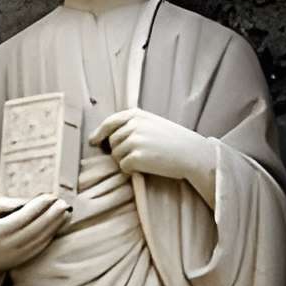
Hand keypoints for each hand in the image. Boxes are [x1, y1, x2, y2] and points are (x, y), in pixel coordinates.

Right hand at [0, 194, 68, 278]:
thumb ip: (4, 204)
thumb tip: (24, 203)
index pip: (24, 217)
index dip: (39, 206)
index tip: (51, 196)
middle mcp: (8, 245)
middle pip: (36, 229)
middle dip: (52, 215)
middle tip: (63, 203)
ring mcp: (16, 255)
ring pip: (40, 239)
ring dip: (55, 226)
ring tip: (66, 213)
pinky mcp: (22, 261)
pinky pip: (40, 247)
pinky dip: (51, 236)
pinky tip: (59, 226)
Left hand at [90, 110, 216, 201]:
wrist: (192, 154)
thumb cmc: (175, 141)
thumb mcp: (154, 123)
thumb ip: (133, 124)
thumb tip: (109, 136)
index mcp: (136, 114)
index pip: (109, 123)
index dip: (99, 133)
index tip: (93, 141)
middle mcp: (132, 125)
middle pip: (112, 142)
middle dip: (120, 150)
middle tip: (140, 155)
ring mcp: (133, 141)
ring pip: (116, 156)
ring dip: (127, 161)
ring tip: (147, 160)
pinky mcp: (136, 157)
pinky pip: (123, 167)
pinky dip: (132, 171)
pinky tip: (147, 167)